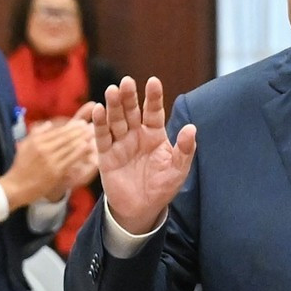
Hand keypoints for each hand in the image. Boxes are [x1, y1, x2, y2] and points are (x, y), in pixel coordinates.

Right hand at [3, 119, 93, 207]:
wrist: (16, 187)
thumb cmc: (20, 167)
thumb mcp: (24, 146)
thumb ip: (36, 134)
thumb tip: (49, 123)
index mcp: (36, 141)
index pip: (57, 131)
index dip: (71, 126)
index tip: (81, 122)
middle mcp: (42, 148)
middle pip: (65, 137)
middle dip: (79, 131)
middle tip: (90, 126)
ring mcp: (49, 160)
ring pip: (69, 147)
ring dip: (82, 139)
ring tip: (92, 133)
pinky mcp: (55, 171)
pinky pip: (70, 159)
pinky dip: (79, 152)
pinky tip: (87, 147)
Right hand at [92, 77, 195, 236]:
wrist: (142, 209)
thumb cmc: (162, 187)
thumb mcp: (178, 170)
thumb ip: (185, 150)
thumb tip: (192, 128)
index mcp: (155, 134)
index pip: (154, 111)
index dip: (153, 97)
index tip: (153, 81)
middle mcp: (136, 135)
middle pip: (132, 111)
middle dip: (129, 97)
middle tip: (127, 82)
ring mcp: (120, 143)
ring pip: (116, 120)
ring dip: (114, 106)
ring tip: (112, 90)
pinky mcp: (106, 155)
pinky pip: (103, 137)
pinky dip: (100, 124)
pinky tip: (99, 110)